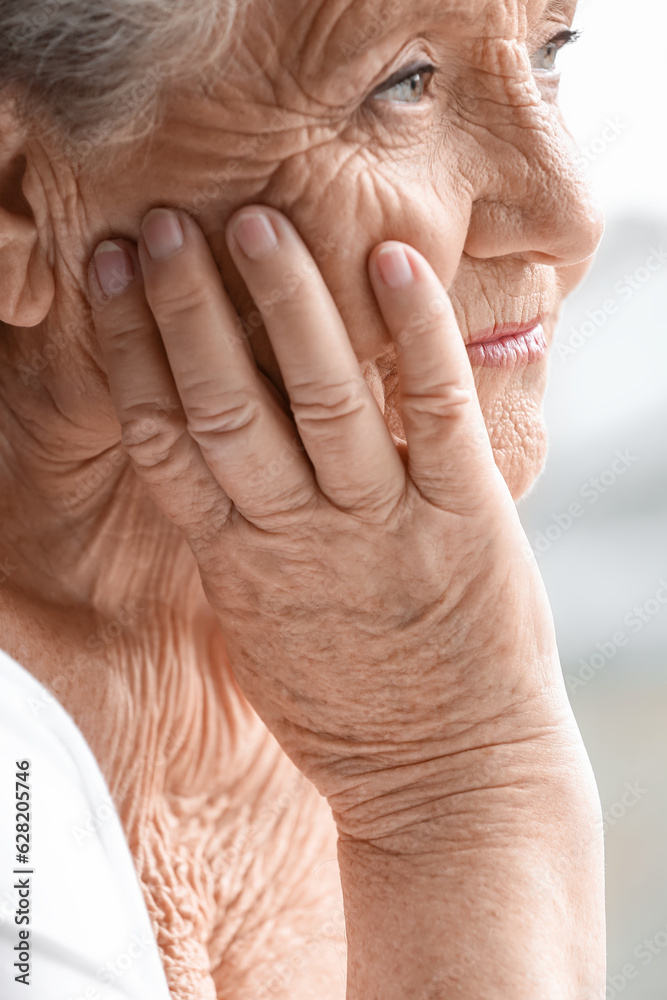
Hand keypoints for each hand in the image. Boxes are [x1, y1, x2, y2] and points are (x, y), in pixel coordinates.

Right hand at [88, 206, 570, 843]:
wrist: (448, 776)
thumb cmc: (348, 704)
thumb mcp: (261, 626)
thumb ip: (235, 540)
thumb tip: (210, 464)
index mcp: (238, 561)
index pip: (163, 438)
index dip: (129, 349)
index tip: (105, 274)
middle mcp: (300, 535)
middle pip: (225, 405)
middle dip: (187, 310)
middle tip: (161, 224)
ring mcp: (384, 526)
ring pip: (319, 398)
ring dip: (285, 305)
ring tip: (255, 224)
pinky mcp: (466, 521)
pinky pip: (438, 415)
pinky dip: (417, 337)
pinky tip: (395, 265)